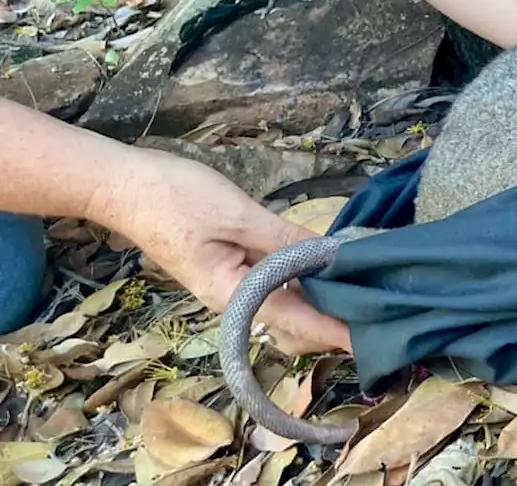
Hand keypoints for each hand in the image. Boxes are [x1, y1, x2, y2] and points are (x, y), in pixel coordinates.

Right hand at [86, 146, 351, 355]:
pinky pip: (278, 282)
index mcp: (234, 295)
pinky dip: (306, 277)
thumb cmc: (175, 199)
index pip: (298, 321)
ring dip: (325, 298)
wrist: (122, 186)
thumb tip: (335, 257)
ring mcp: (234, 285)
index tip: (374, 341)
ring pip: (290, 302)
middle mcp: (236, 299)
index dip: (337, 331)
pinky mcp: (234, 268)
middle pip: (297, 321)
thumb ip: (286, 239)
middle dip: (337, 317)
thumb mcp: (239, 215)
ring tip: (370, 290)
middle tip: (384, 306)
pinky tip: (332, 264)